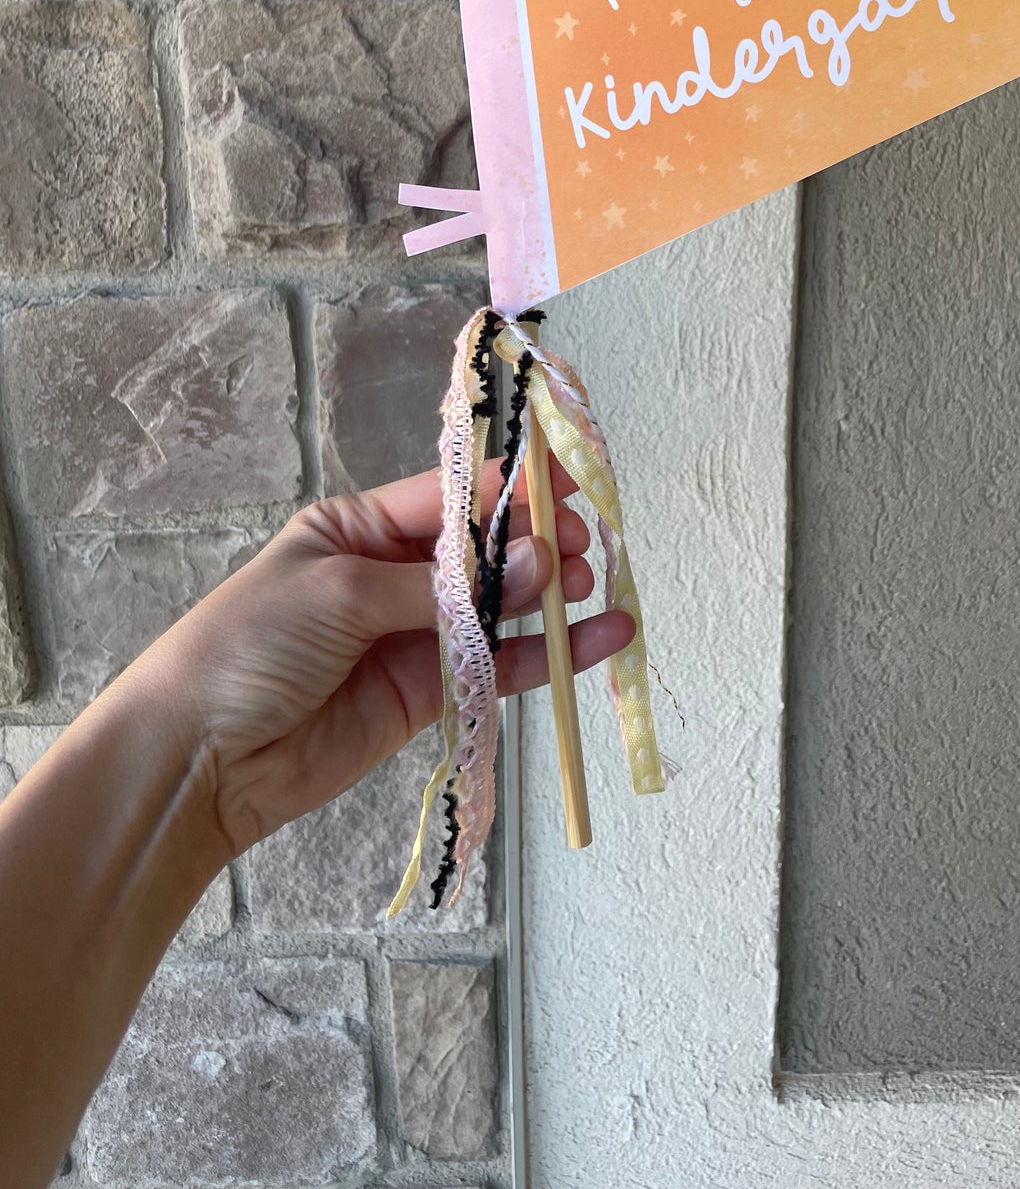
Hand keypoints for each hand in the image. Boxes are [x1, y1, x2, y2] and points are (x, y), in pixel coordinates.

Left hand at [120, 457, 633, 859]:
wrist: (199, 759)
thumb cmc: (248, 647)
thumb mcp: (339, 591)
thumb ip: (442, 585)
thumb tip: (537, 561)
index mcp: (359, 528)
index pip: (450, 496)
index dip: (508, 488)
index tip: (567, 479)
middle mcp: (392, 576)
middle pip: (484, 551)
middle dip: (536, 544)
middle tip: (584, 545)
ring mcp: (414, 637)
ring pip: (501, 608)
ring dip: (552, 596)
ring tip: (594, 589)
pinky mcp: (431, 696)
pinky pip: (501, 667)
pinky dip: (551, 657)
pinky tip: (601, 640)